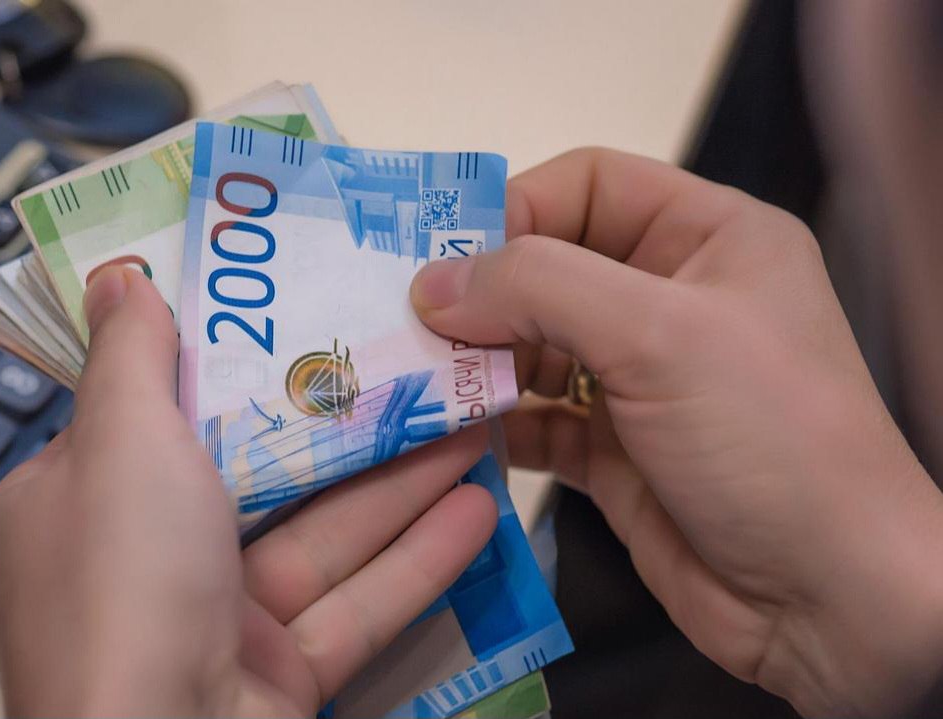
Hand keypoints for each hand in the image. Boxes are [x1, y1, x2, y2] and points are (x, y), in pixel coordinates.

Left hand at [0, 267, 497, 716]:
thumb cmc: (120, 586)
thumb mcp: (118, 443)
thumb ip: (129, 357)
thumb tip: (116, 277)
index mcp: (62, 512)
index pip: (139, 421)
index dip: (214, 363)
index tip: (285, 312)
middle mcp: (128, 570)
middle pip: (246, 474)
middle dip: (333, 421)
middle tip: (405, 358)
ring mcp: (205, 627)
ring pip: (313, 538)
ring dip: (396, 482)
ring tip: (472, 419)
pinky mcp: (273, 678)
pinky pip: (347, 606)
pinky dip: (412, 561)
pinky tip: (480, 511)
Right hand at [410, 148, 942, 716]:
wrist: (829, 598)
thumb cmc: (765, 438)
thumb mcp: (658, 335)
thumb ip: (539, 288)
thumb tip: (432, 283)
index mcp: (709, 238)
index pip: (589, 186)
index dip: (514, 210)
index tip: (441, 260)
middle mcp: (672, 299)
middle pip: (550, 268)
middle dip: (481, 295)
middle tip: (405, 325)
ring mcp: (640, 380)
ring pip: (533, 347)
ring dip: (476, 363)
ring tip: (415, 381)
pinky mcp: (613, 452)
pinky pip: (534, 420)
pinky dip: (490, 424)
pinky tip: (447, 434)